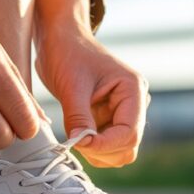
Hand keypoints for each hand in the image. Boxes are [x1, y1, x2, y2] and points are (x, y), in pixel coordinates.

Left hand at [35, 26, 149, 166]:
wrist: (60, 41)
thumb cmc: (68, 53)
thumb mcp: (71, 86)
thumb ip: (78, 117)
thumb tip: (81, 143)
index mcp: (133, 90)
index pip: (129, 132)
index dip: (105, 144)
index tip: (79, 144)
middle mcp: (133, 104)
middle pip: (127, 146)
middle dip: (101, 150)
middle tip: (75, 139)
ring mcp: (121, 113)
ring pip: (118, 151)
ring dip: (96, 152)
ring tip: (74, 134)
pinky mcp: (107, 119)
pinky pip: (105, 145)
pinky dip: (91, 147)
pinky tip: (76, 133)